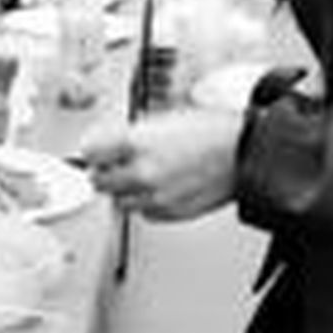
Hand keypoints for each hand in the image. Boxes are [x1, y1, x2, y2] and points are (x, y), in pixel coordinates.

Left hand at [77, 110, 242, 220]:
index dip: (92, 149)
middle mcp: (142, 172)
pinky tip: (156, 188)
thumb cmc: (209, 131)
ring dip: (123, 190)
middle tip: (113, 164)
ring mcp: (156, 196)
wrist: (243, 153)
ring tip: (138, 176)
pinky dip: (145, 203)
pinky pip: (143, 213)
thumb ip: (128, 135)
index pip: (89, 152)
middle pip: (98, 181)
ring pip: (118, 201)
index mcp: (136, 143)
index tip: (95, 149)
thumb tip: (107, 144)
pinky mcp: (171, 213)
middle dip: (104, 171)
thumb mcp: (160, 120)